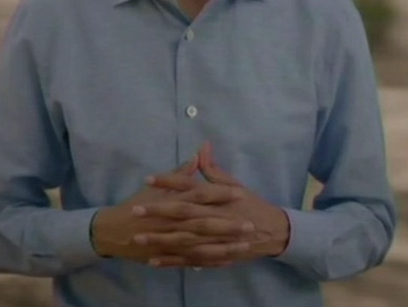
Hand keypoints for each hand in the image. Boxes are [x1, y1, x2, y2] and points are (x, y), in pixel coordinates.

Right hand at [90, 158, 248, 262]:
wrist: (114, 231)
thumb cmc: (136, 206)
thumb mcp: (155, 187)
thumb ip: (179, 173)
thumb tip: (197, 155)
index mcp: (171, 202)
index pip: (199, 195)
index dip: (219, 194)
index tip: (240, 193)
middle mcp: (173, 222)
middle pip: (204, 223)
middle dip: (228, 225)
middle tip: (250, 224)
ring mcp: (171, 241)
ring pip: (202, 245)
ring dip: (224, 245)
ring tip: (244, 245)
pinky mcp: (170, 256)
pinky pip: (193, 260)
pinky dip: (210, 261)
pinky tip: (228, 260)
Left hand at [132, 143, 290, 267]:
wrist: (271, 233)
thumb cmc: (249, 205)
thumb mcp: (233, 184)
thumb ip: (213, 168)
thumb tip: (202, 146)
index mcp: (217, 198)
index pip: (190, 187)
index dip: (169, 182)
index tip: (148, 179)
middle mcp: (213, 217)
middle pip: (183, 213)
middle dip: (158, 212)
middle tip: (135, 210)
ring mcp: (213, 239)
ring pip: (183, 239)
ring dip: (160, 239)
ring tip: (137, 237)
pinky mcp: (213, 255)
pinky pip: (189, 259)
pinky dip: (172, 261)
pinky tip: (153, 261)